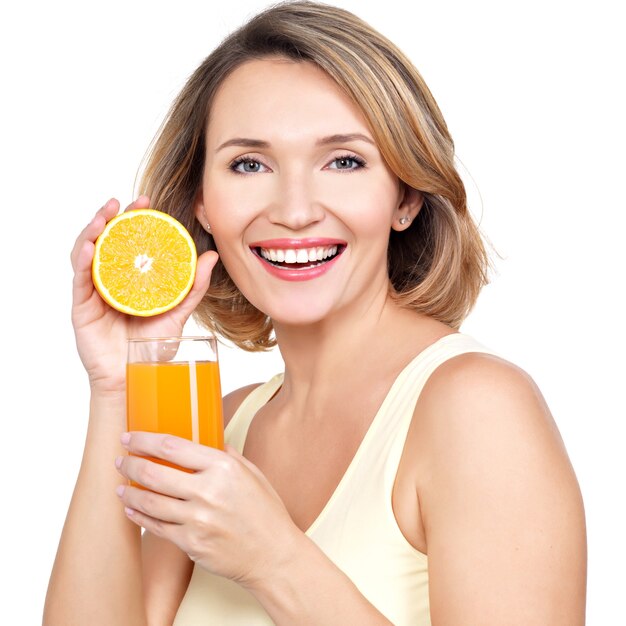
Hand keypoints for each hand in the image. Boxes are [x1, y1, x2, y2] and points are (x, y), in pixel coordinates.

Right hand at [71, 197, 217, 394]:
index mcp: (131, 279)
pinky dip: (82, 260)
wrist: (136, 379)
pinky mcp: (82, 307)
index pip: (130, 243)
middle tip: (124, 203)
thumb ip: (192, 286)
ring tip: (104, 215)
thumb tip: (211, 256)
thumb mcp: (177, 312)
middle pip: (107, 242)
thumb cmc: (153, 348)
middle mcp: (111, 281)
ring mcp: (95, 293)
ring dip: (92, 231)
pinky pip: (80, 279)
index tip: (147, 203)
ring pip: (87, 254)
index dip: (135, 221)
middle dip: (112, 218)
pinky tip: (89, 246)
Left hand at [114, 432, 299, 587]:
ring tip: (120, 486)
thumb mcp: (251, 473)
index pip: (172, 446)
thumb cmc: (264, 511)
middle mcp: (208, 491)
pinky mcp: (191, 543)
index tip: (130, 436)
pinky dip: (139, 517)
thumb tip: (205, 439)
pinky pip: (156, 527)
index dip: (144, 440)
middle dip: (130, 464)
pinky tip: (131, 510)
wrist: (272, 554)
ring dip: (129, 492)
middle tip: (121, 460)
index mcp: (223, 467)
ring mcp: (197, 519)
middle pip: (154, 473)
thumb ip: (226, 454)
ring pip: (149, 502)